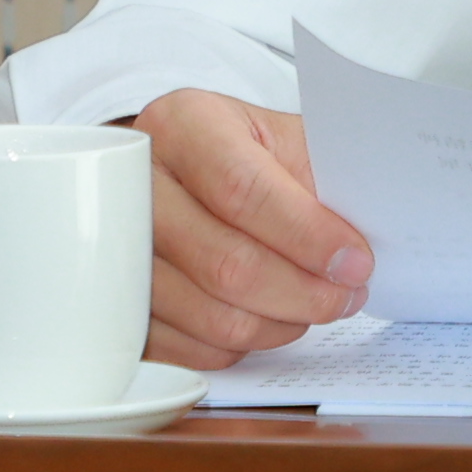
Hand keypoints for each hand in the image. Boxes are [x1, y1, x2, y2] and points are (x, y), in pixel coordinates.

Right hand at [126, 88, 374, 367]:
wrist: (180, 167)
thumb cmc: (246, 152)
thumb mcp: (284, 138)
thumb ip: (322, 179)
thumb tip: (359, 250)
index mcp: (183, 124)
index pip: (242, 189)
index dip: (306, 235)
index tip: (355, 262)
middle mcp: (134, 182)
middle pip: (224, 263)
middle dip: (302, 293)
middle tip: (346, 296)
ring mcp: (112, 246)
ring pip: (208, 315)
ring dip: (277, 324)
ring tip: (313, 306)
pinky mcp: (114, 302)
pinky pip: (185, 348)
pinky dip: (238, 345)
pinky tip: (266, 318)